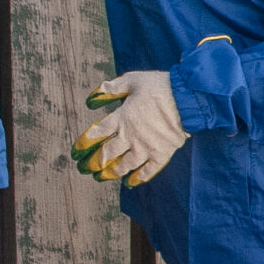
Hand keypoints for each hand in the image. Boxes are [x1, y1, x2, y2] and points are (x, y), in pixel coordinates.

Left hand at [72, 71, 184, 186]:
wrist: (187, 99)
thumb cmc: (160, 87)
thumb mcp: (133, 81)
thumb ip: (112, 89)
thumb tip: (91, 98)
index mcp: (122, 118)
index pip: (97, 133)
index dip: (85, 142)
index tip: (77, 151)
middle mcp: (131, 136)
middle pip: (107, 153)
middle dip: (94, 162)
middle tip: (85, 168)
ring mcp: (146, 148)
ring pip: (124, 165)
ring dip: (111, 172)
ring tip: (101, 177)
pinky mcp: (161, 154)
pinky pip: (148, 171)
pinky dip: (138, 178)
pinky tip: (130, 183)